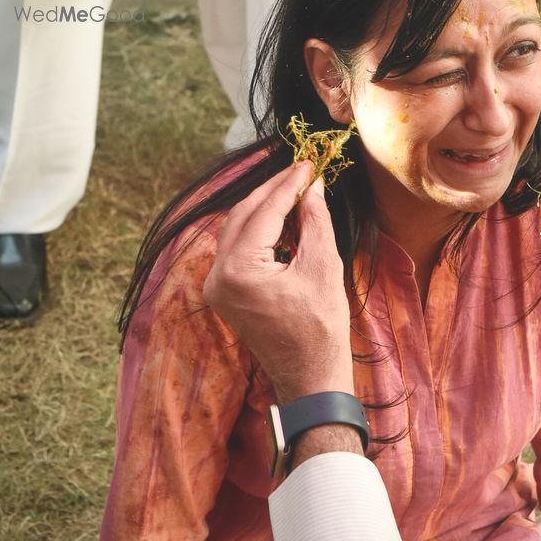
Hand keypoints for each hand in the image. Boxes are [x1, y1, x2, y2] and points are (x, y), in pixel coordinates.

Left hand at [203, 161, 352, 401]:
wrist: (309, 377)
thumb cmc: (321, 328)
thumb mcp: (323, 266)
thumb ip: (315, 220)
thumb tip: (312, 186)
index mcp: (239, 270)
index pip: (264, 211)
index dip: (288, 184)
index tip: (309, 163)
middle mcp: (218, 275)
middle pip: (243, 214)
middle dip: (273, 190)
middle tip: (302, 171)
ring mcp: (217, 285)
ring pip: (237, 228)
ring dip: (265, 208)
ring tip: (296, 190)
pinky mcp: (224, 292)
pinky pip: (238, 248)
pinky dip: (259, 229)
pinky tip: (284, 219)